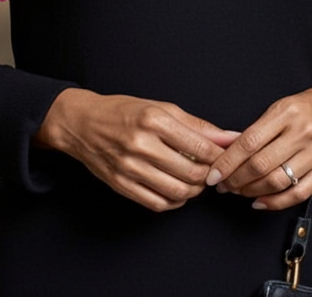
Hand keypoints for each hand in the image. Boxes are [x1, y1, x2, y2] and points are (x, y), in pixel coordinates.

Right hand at [35, 88, 239, 211]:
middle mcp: (141, 144)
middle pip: (191, 173)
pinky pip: (157, 203)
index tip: (228, 156)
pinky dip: (175, 202)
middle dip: (210, 175)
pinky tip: (178, 191)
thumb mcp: (161, 108)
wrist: (83, 123)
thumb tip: (227, 136)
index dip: (220, 155)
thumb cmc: (124, 111)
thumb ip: (196, 125)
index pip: (200, 146)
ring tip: (197, 181)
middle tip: (214, 170)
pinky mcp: (121, 185)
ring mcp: (130, 167)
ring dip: (194, 191)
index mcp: (154, 120)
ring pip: (177, 192)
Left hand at [204, 78, 311, 209]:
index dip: (227, 161)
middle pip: (260, 164)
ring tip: (239, 191)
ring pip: (276, 181)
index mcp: (288, 111)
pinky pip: (297, 193)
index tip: (213, 173)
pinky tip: (259, 202)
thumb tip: (230, 150)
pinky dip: (275, 202)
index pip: (249, 141)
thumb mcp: (286, 104)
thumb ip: (262, 127)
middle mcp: (303, 132)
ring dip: (251, 191)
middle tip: (223, 185)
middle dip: (235, 179)